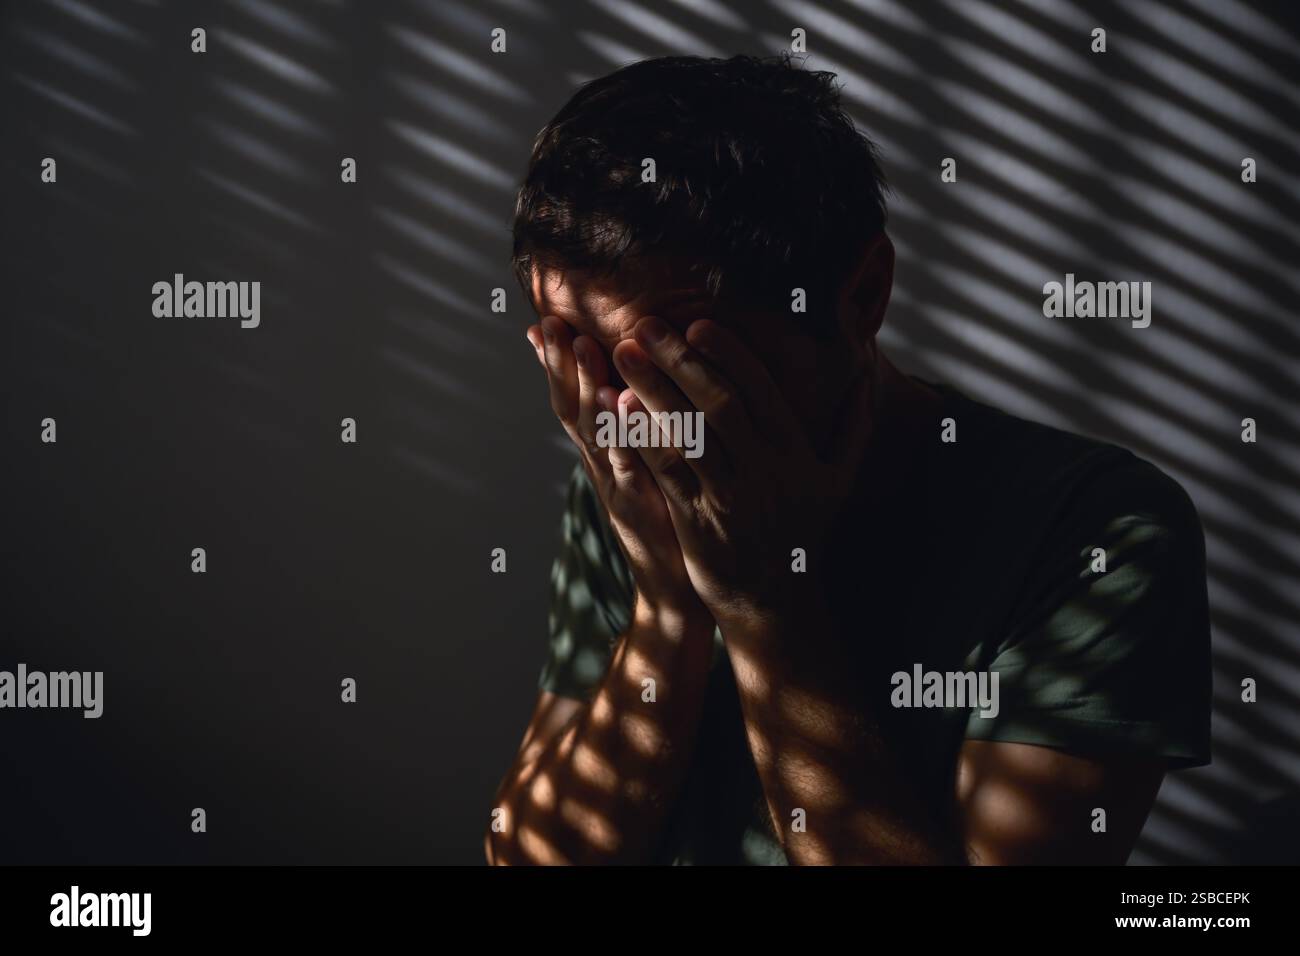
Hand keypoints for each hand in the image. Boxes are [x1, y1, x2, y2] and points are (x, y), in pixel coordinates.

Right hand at [526, 315, 712, 636]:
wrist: (674, 589)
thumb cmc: (666, 519)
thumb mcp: (647, 465)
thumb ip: (633, 427)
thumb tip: (625, 381)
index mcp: (602, 452)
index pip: (572, 398)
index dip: (555, 362)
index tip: (542, 321)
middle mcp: (601, 467)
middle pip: (572, 409)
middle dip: (561, 365)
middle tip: (551, 322)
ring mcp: (616, 488)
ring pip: (595, 434)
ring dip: (588, 389)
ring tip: (585, 348)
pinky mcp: (639, 510)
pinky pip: (629, 467)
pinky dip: (624, 434)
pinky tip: (623, 406)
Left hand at [609, 315, 874, 636]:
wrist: (773, 602)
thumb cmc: (801, 530)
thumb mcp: (837, 479)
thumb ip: (853, 423)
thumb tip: (865, 369)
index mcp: (796, 452)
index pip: (760, 390)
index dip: (728, 354)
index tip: (697, 323)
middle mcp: (766, 471)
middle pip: (719, 404)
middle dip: (680, 361)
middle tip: (645, 326)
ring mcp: (731, 498)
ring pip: (689, 434)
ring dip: (653, 391)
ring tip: (623, 355)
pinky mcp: (698, 522)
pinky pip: (668, 472)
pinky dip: (643, 437)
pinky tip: (619, 409)